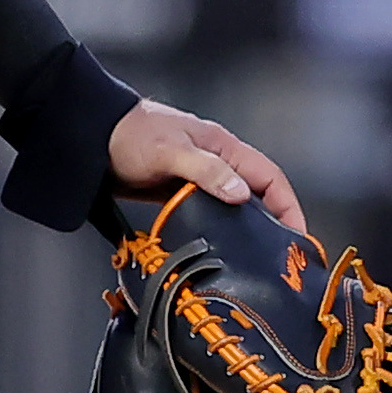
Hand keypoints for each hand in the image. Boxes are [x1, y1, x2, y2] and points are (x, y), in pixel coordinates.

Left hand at [109, 101, 305, 239]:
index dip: (288, 205)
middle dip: (273, 223)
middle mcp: (217, 163)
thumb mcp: (171, 151)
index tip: (298, 234)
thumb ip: (206, 171)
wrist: (93, 136)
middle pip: (257, 195)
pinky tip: (215, 247)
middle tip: (280, 255)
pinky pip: (207, 213)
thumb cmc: (131, 134)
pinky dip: (216, 230)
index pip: (270, 177)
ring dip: (244, 229)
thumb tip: (242, 194)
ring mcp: (198, 179)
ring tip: (252, 258)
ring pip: (232, 207)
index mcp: (224, 147)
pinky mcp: (179, 193)